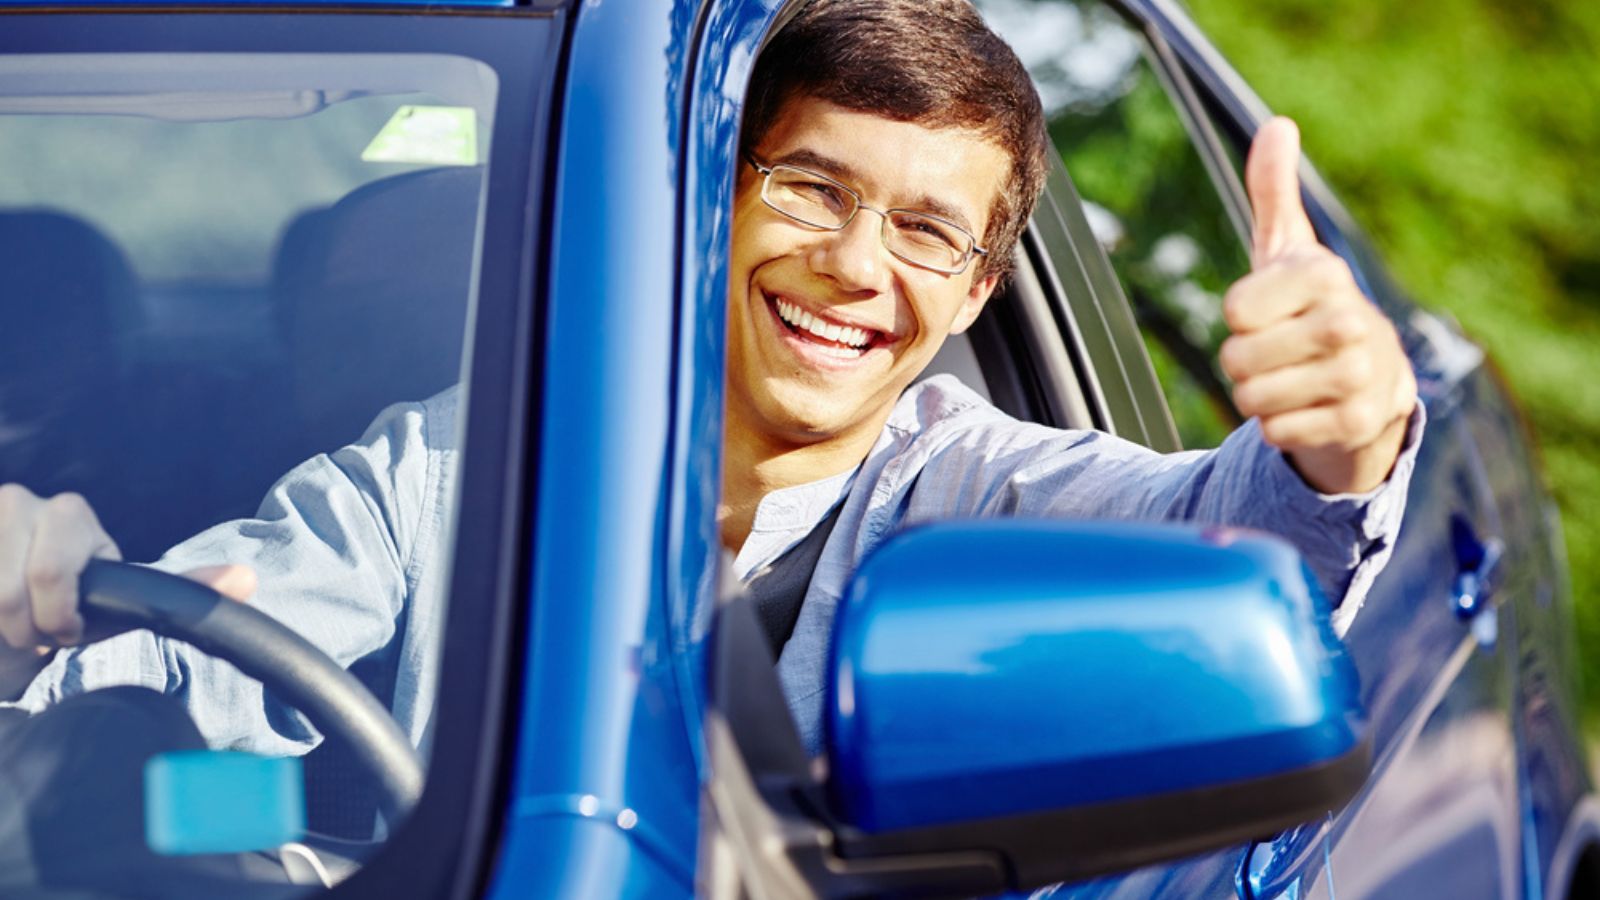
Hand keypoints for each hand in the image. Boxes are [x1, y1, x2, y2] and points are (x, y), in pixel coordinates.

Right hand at [0, 484, 254, 652]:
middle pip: (13, 591)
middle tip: (39, 629)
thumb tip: (247, 580)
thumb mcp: (122, 602)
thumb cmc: (68, 607)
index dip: (57, 618)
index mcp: (70, 514)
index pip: (53, 576)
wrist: (14, 618)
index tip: (66, 628)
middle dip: (27, 625)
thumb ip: (182, 591)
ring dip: (2, 625)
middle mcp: (21, 501)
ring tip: (15, 622)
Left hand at [1218, 117, 1417, 493]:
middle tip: (1281, 352)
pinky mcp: (1356, 424)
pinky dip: (1280, 428)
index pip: (1234, 308)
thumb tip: (1278, 125)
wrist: (1372, 380)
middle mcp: (1349, 321)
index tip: (1272, 311)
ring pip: (1252, 399)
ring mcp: (1357, 376)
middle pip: (1236, 358)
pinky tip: (1310, 409)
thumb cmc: (1312, 307)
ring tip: (1293, 379)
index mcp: (1324, 275)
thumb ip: (1273, 190)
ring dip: (1259, 396)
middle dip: (1244, 362)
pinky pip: (1275, 434)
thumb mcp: (1288, 248)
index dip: (1240, 317)